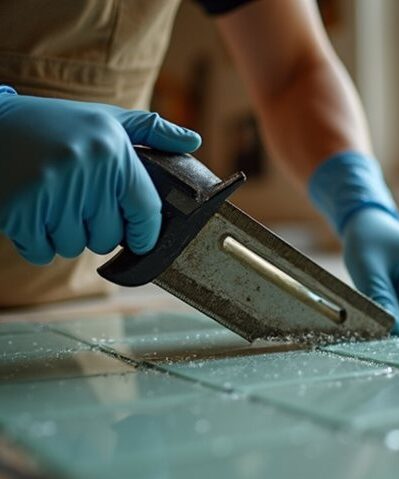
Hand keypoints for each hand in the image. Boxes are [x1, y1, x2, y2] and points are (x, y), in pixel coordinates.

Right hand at [0, 90, 200, 263]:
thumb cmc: (54, 124)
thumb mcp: (106, 119)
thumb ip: (152, 130)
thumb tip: (194, 141)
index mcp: (113, 152)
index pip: (146, 211)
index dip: (146, 233)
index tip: (142, 240)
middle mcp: (86, 171)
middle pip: (109, 237)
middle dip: (98, 230)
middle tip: (83, 207)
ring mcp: (50, 192)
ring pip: (75, 247)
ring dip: (66, 236)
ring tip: (55, 206)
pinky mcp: (17, 210)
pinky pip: (42, 252)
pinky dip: (38, 243)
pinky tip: (33, 215)